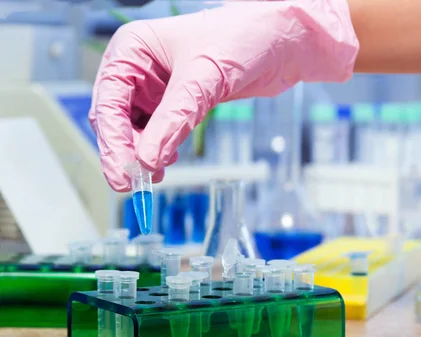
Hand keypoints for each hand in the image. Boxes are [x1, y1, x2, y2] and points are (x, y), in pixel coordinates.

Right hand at [89, 0, 357, 191]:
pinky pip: (159, 132)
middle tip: (134, 183)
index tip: (122, 174)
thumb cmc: (243, 37)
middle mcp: (139, 68)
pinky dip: (159, 150)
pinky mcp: (178, 103)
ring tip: (153, 176)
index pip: (108, 102)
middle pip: (116, 119)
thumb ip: (175, 120)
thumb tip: (147, 160)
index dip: (113, 142)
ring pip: (136, 130)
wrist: (280, 41)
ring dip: (143, 154)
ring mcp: (157, 87)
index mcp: (133, 49)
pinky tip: (165, 164)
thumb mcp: (204, 78)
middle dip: (126, 152)